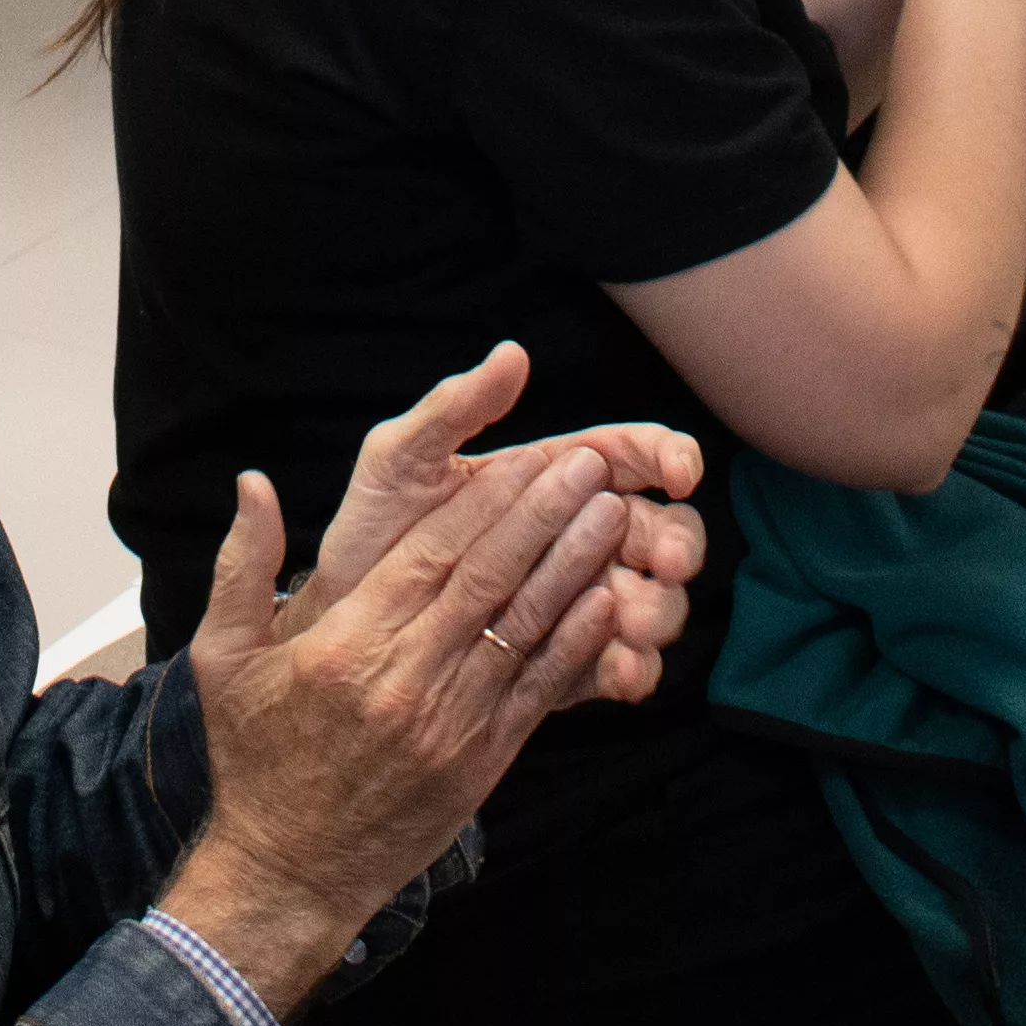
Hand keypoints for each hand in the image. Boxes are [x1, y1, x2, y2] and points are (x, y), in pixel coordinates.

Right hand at [167, 433, 639, 1005]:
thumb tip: (253, 482)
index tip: (528, 453)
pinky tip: (607, 600)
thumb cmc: (255, 759)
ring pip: (522, 629)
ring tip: (612, 515)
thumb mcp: (222, 659)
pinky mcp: (481, 764)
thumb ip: (242, 567)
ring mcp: (449, 724)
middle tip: (591, 464)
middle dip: (544, 515)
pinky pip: (536, 692)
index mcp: (345, 646)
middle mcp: (403, 680)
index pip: (428, 554)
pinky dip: (575, 645)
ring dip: (573, 566)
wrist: (289, 873)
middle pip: (487, 579)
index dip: (485, 500)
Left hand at [294, 345, 705, 706]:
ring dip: (659, 608)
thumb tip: (512, 354)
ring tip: (634, 618)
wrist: (345, 620)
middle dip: (678, 543)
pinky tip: (622, 671)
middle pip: (662, 531)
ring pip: (654, 601)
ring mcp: (579, 601)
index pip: (631, 454)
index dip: (671, 456)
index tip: (679, 473)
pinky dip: (634, 669)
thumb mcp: (400, 459)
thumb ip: (454, 407)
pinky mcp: (569, 663)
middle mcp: (579, 536)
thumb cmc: (375, 529)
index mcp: (552, 477)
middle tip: (668, 561)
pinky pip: (621, 668)